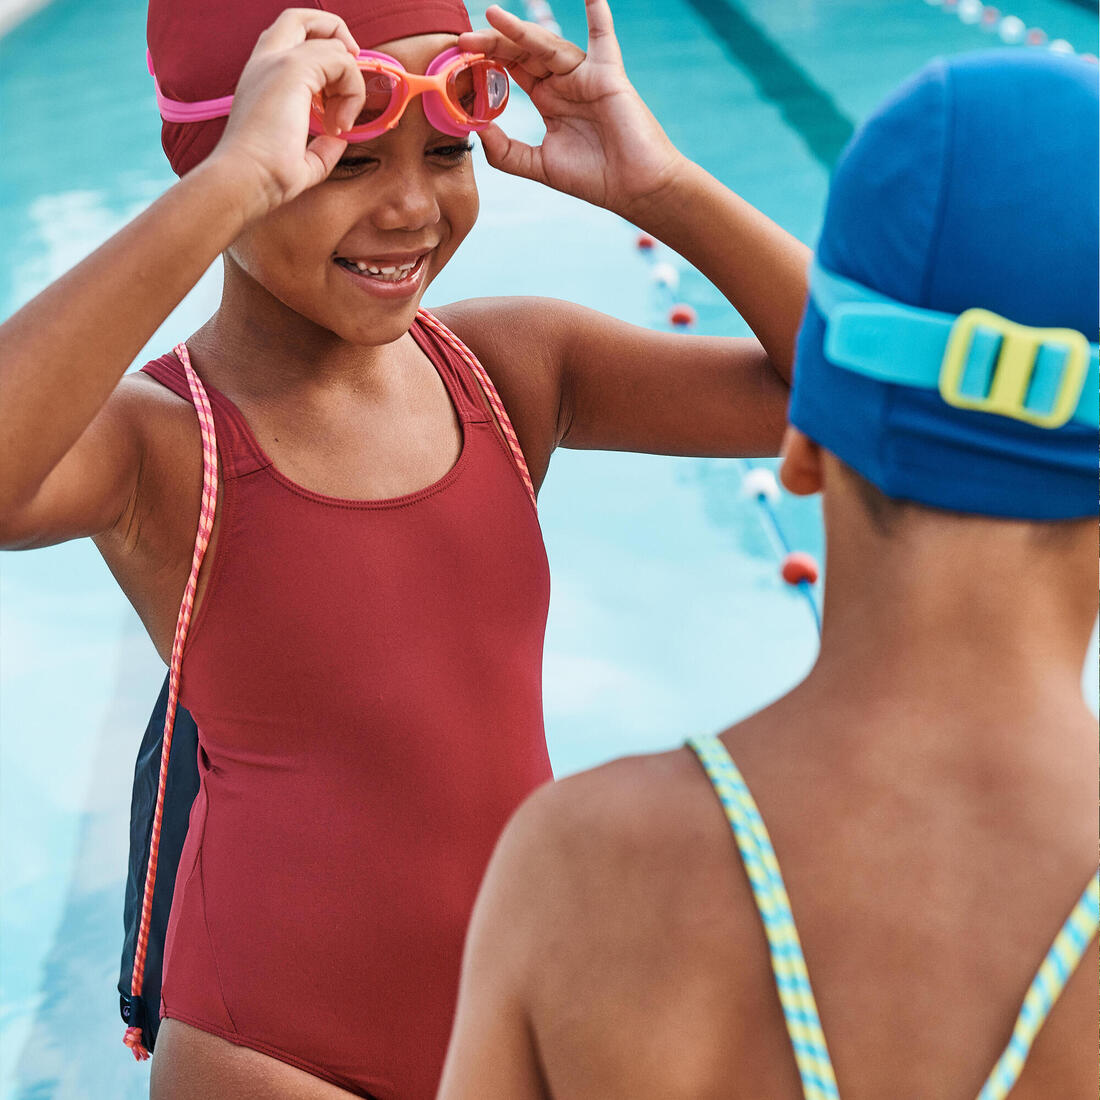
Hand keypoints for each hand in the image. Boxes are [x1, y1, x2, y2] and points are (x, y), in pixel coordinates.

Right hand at [204, 9, 365, 217]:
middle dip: (337, 35)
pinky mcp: (293, 69)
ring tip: (339, 125)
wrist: (244, 180)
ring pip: (332, 43)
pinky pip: (342, 61)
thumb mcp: (300, 161)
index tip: (338, 93)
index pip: (291, 40)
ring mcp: (277, 61)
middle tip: (353, 72)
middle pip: (301, 18)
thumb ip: (320, 148)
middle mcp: (266, 62)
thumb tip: (337, 141)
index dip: (322, 53)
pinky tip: (338, 127)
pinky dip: (352, 93)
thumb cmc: (265, 178)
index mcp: (262, 78)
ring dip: (350, 84)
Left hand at [458, 0, 683, 220]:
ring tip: (492, 17)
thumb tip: (477, 130)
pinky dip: (599, 13)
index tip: (460, 59)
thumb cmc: (593, 178)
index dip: (487, 62)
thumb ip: (507, 152)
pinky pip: (603, 37)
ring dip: (520, 31)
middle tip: (464, 40)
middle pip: (524, 53)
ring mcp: (586, 76)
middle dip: (494, 44)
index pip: (512, 71)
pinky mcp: (608, 76)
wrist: (634, 188)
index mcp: (549, 101)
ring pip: (548, 45)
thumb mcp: (539, 166)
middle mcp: (565, 83)